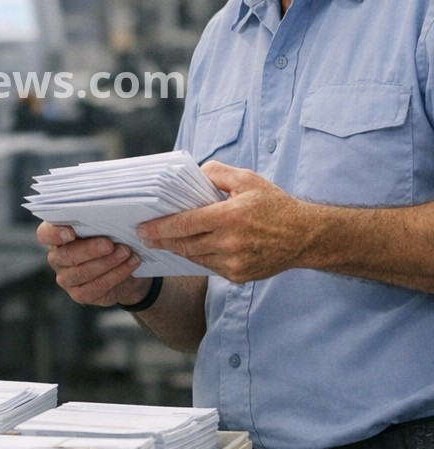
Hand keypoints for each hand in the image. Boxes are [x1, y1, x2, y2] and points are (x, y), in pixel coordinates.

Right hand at [37, 221, 154, 307]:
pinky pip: (97, 286)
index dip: (55, 234)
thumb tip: (110, 213)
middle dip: (91, 249)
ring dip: (108, 262)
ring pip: (84, 272)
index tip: (71, 232)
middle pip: (67, 255)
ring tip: (127, 253)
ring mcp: (66, 278)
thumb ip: (99, 220)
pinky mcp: (79, 294)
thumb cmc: (111, 239)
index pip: (45, 234)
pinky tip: (130, 265)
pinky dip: (117, 274)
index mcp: (56, 235)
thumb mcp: (104, 227)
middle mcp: (57, 257)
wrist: (125, 268)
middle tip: (111, 244)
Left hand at [135, 161, 313, 282]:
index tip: (143, 228)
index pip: (184, 224)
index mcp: (230, 216)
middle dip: (162, 240)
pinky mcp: (239, 276)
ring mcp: (235, 263)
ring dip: (178, 249)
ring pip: (195, 257)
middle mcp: (230, 243)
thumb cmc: (275, 204)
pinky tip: (190, 248)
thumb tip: (191, 175)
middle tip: (145, 236)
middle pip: (185, 244)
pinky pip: (209, 266)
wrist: (306, 236)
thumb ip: (216, 173)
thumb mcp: (247, 179)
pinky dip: (198, 257)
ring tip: (164, 241)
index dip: (160, 227)